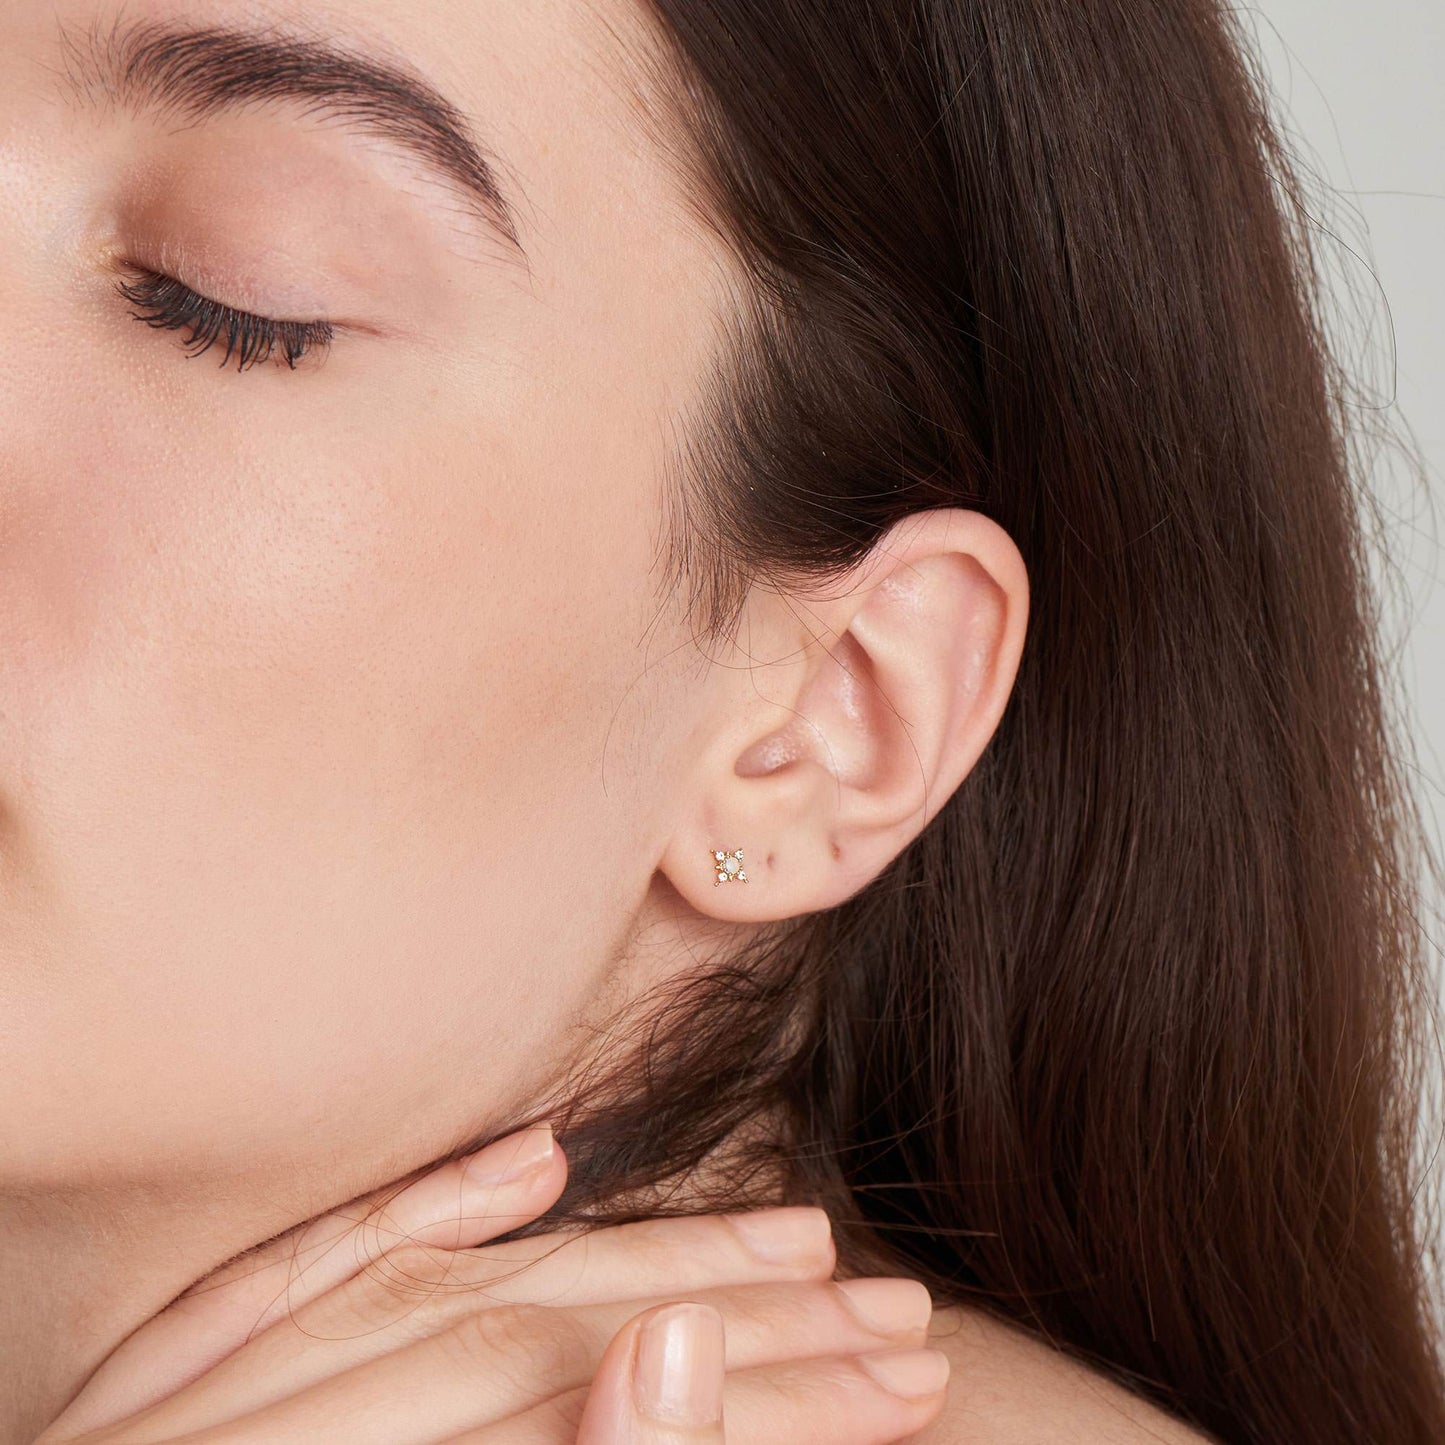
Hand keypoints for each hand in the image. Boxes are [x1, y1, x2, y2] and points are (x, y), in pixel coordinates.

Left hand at [38, 1126, 949, 1442]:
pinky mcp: (150, 1392)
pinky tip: (539, 1160)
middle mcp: (259, 1426)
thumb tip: (660, 1350)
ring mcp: (197, 1404)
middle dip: (732, 1324)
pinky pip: (297, 1272)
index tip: (902, 1376)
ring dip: (635, 1256)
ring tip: (791, 1238)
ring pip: (458, 1289)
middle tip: (891, 1309)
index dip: (760, 1393)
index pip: (581, 1395)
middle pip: (541, 1334)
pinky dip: (430, 1209)